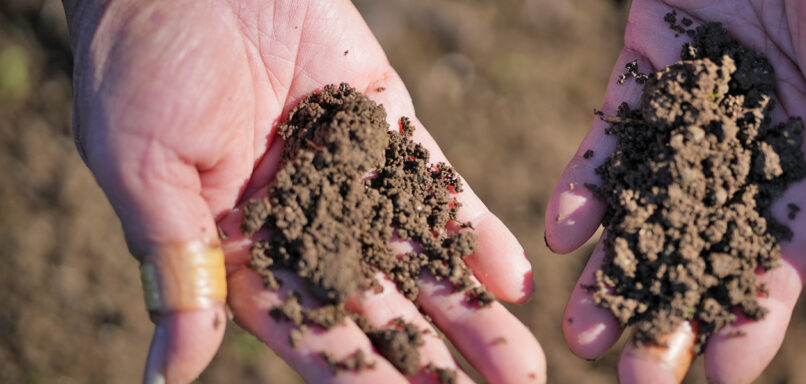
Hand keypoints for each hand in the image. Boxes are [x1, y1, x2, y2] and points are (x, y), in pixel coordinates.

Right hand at [64, 1, 542, 382]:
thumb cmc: (140, 61)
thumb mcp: (145, 169)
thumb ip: (178, 268)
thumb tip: (171, 376)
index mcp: (240, 251)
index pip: (309, 333)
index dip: (360, 379)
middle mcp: (304, 225)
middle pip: (379, 309)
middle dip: (433, 362)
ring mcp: (350, 177)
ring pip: (418, 258)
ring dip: (471, 312)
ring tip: (522, 367)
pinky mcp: (384, 124)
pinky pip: (436, 183)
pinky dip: (474, 230)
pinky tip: (514, 277)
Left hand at [546, 0, 805, 381]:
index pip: (788, 248)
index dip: (757, 314)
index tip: (721, 374)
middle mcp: (757, 136)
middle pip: (707, 240)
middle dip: (671, 307)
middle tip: (634, 374)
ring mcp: (699, 99)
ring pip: (651, 197)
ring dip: (617, 262)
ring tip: (583, 328)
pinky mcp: (651, 56)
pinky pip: (615, 126)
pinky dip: (590, 177)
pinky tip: (565, 229)